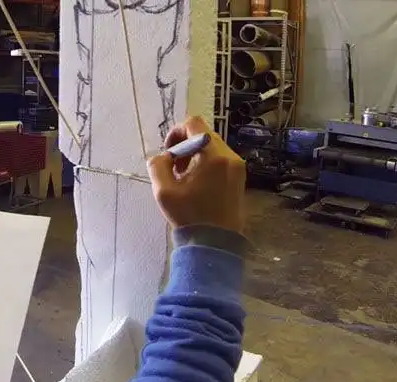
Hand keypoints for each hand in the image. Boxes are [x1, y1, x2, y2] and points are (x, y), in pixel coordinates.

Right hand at [147, 116, 245, 233]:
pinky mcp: (239, 176)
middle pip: (204, 134)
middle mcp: (229, 156)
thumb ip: (158, 166)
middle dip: (185, 146)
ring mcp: (237, 166)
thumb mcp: (164, 192)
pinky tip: (197, 183)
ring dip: (195, 154)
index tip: (168, 152)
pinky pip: (220, 158)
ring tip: (184, 177)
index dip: (176, 132)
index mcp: (213, 156)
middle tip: (174, 168)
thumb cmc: (190, 217)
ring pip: (212, 146)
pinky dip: (206, 162)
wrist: (216, 242)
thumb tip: (163, 156)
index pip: (194, 124)